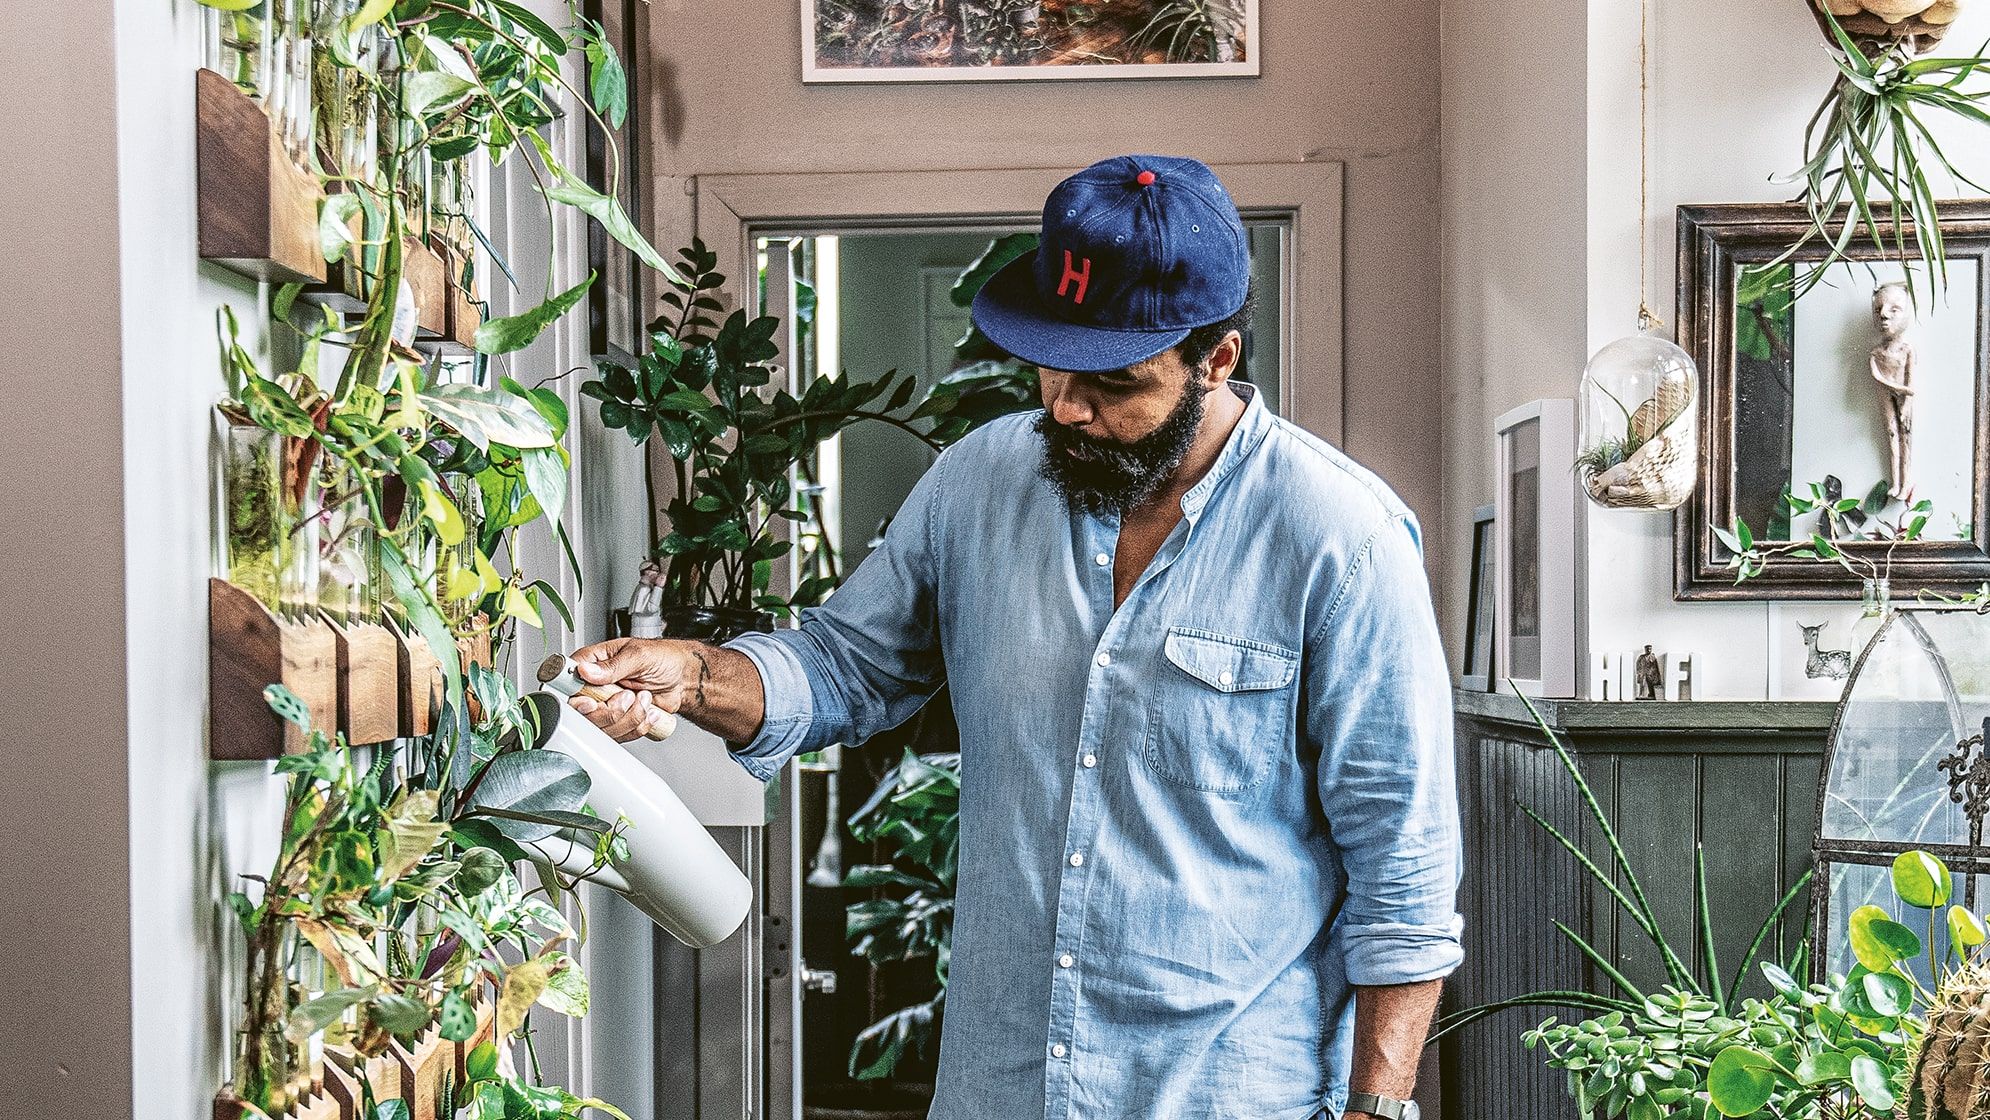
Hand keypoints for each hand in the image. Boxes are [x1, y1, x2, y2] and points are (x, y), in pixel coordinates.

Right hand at [568, 637, 693, 741]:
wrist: (682, 677)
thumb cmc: (663, 658)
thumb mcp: (639, 656)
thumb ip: (612, 666)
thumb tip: (585, 670)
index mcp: (593, 662)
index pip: (568, 682)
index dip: (576, 697)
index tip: (591, 702)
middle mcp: (594, 686)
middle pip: (582, 712)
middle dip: (610, 711)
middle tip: (629, 696)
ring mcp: (605, 705)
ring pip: (601, 727)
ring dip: (629, 717)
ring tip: (645, 698)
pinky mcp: (617, 721)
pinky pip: (619, 735)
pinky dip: (637, 726)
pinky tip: (648, 711)